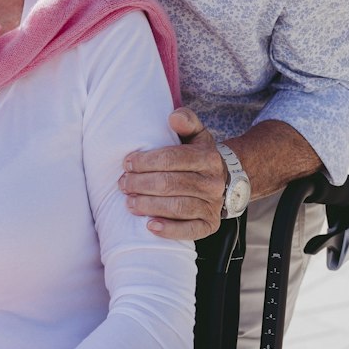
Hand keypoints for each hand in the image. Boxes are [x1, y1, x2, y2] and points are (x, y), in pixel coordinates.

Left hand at [120, 107, 226, 241]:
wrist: (225, 180)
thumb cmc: (198, 156)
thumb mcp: (196, 135)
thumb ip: (186, 122)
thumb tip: (174, 116)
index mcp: (208, 158)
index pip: (173, 158)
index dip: (146, 161)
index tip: (127, 163)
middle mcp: (213, 183)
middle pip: (171, 184)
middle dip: (141, 184)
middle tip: (123, 184)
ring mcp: (212, 205)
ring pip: (178, 207)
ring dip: (149, 206)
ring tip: (129, 203)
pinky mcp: (209, 225)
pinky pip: (190, 231)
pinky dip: (169, 230)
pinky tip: (150, 227)